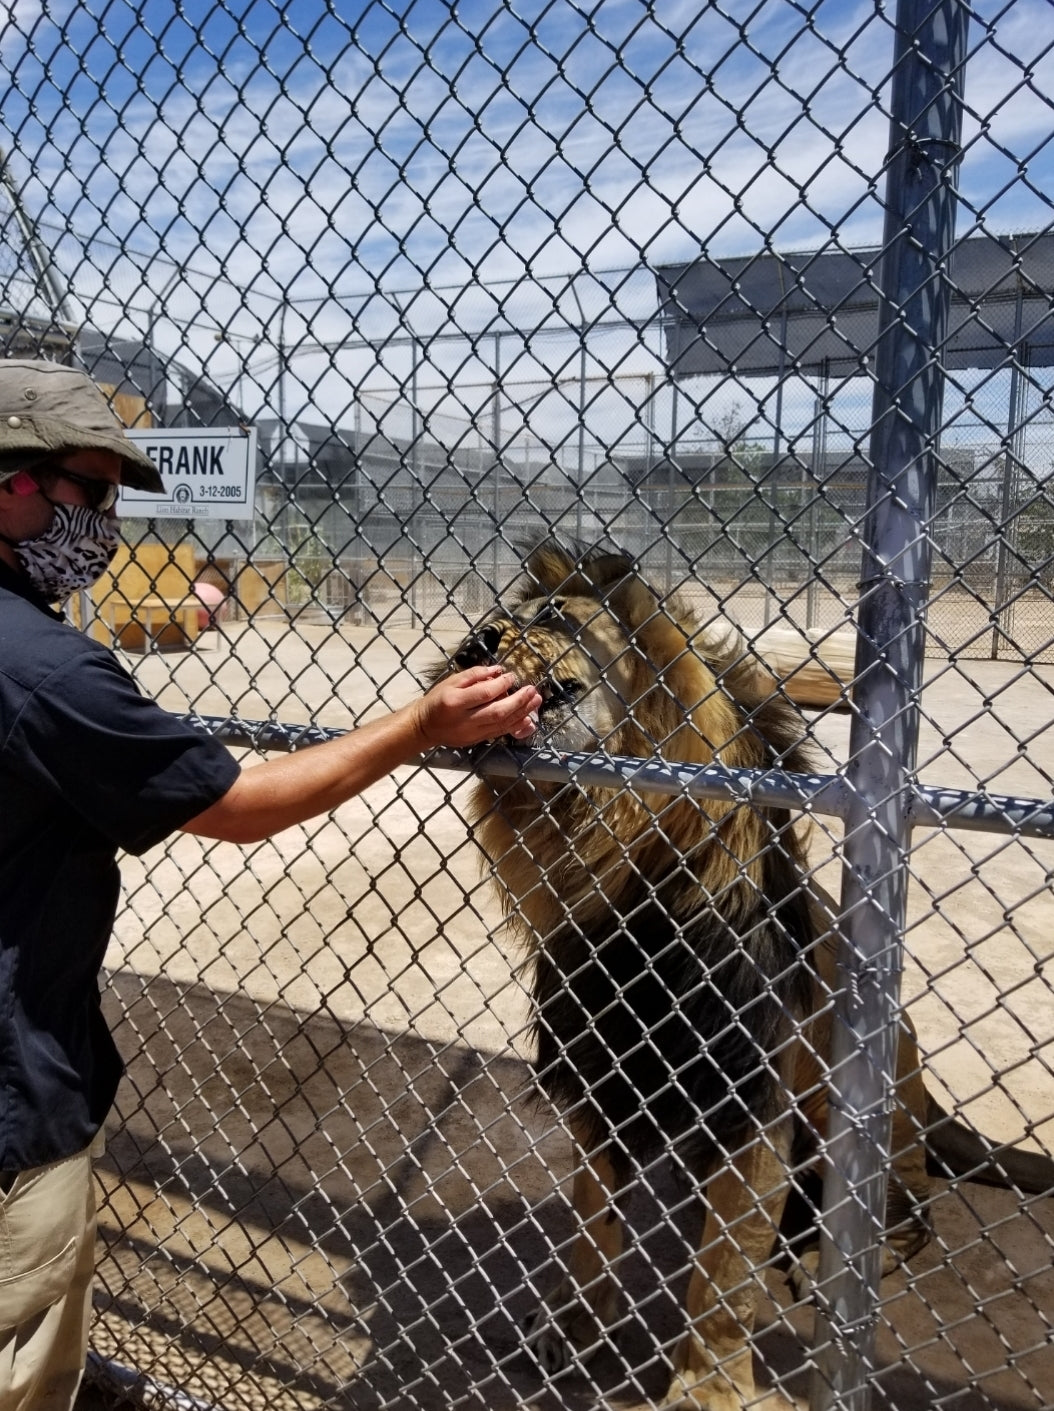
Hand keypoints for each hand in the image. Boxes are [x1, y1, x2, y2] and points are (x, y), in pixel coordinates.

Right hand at [412, 665, 542, 748]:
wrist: (424, 726)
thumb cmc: (437, 700)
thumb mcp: (451, 681)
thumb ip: (474, 675)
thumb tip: (497, 671)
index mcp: (455, 702)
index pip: (484, 693)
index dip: (501, 685)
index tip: (513, 676)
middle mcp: (464, 720)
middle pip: (497, 712)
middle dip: (518, 702)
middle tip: (533, 691)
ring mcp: (471, 733)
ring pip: (501, 724)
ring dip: (521, 713)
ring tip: (535, 702)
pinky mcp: (477, 740)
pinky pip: (499, 733)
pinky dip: (515, 726)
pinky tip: (527, 719)